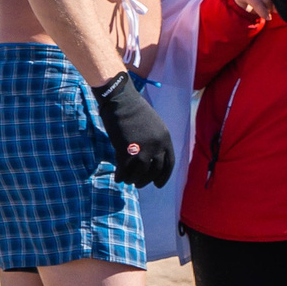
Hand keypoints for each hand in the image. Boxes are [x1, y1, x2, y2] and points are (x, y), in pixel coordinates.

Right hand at [92, 72, 174, 187]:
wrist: (121, 100)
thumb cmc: (135, 110)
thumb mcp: (153, 125)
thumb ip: (155, 141)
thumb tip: (151, 157)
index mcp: (165, 139)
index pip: (168, 164)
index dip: (163, 177)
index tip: (158, 184)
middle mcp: (157, 146)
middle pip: (154, 171)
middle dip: (147, 181)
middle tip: (139, 184)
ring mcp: (142, 149)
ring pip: (140, 173)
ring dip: (133, 180)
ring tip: (128, 181)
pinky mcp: (126, 150)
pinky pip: (124, 169)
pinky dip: (121, 175)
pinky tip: (118, 177)